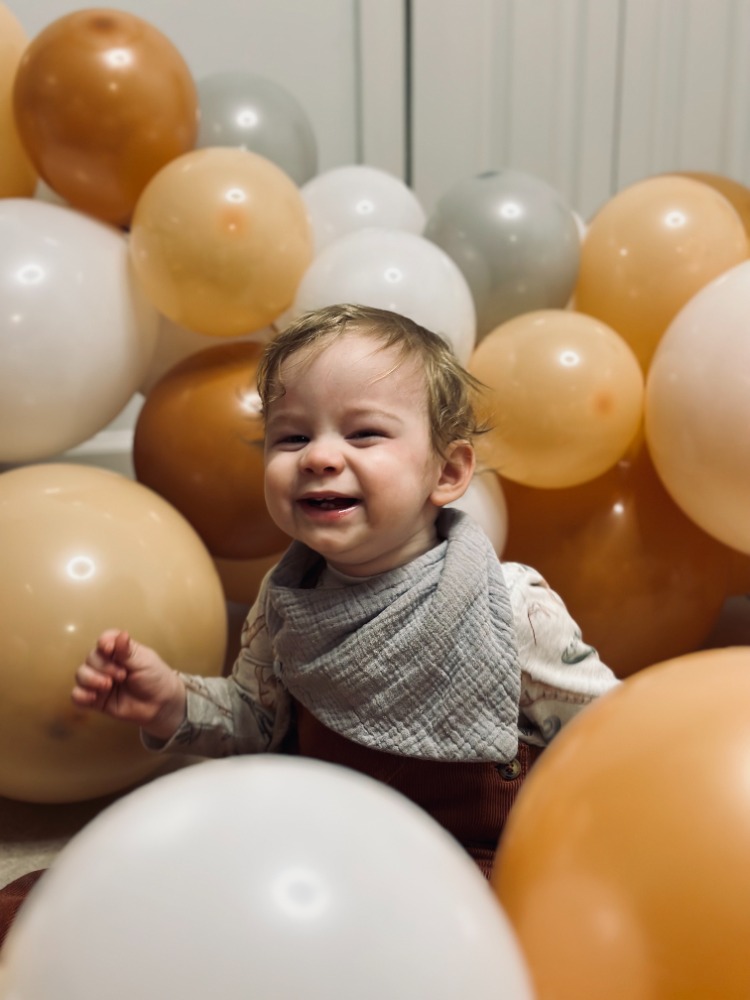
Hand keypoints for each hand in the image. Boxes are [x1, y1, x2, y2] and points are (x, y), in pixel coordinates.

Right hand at [72, 630, 186, 740]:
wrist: (160, 705)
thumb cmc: (155, 678)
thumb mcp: (145, 662)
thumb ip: (128, 651)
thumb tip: (121, 635)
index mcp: (119, 651)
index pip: (104, 640)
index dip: (103, 642)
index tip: (108, 648)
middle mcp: (106, 664)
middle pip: (91, 657)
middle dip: (103, 666)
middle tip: (122, 676)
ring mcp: (99, 681)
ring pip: (81, 674)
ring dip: (91, 679)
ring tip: (108, 686)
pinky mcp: (95, 699)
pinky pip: (77, 695)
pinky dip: (81, 695)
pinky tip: (93, 697)